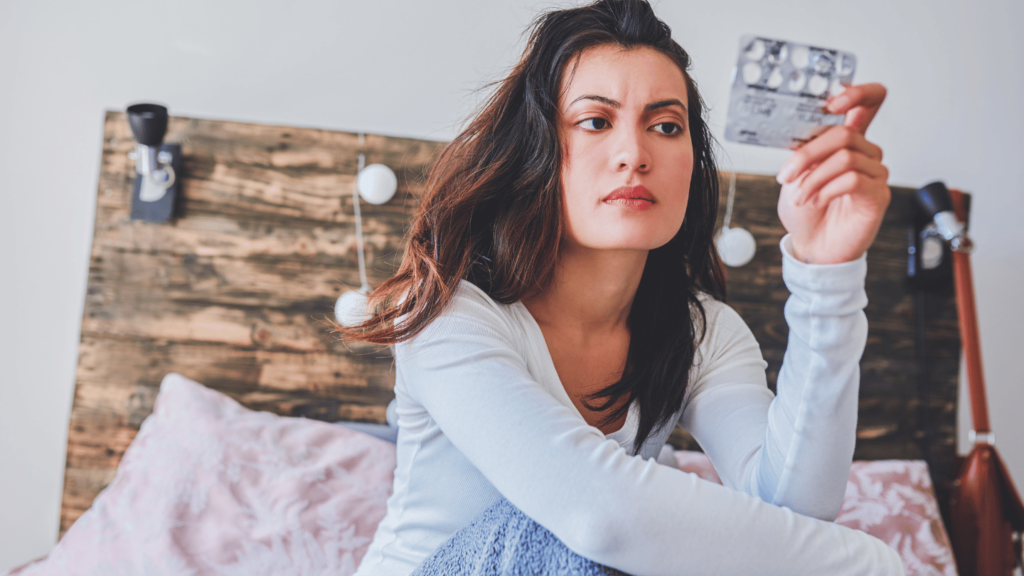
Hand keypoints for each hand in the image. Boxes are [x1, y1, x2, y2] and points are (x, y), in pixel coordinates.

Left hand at [776, 83, 890, 263]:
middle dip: (808, 154)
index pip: (869, 102)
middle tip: (788, 174)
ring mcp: (875, 173)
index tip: (832, 102)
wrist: (812, 245)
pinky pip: (853, 179)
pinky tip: (816, 201)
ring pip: (845, 157)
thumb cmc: (806, 210)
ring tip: (799, 196)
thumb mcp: (796, 175)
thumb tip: (803, 133)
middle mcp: (866, 152)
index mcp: (847, 141)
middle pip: (844, 134)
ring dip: (814, 178)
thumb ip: (804, 150)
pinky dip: (827, 189)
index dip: (857, 93)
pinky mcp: (877, 194)